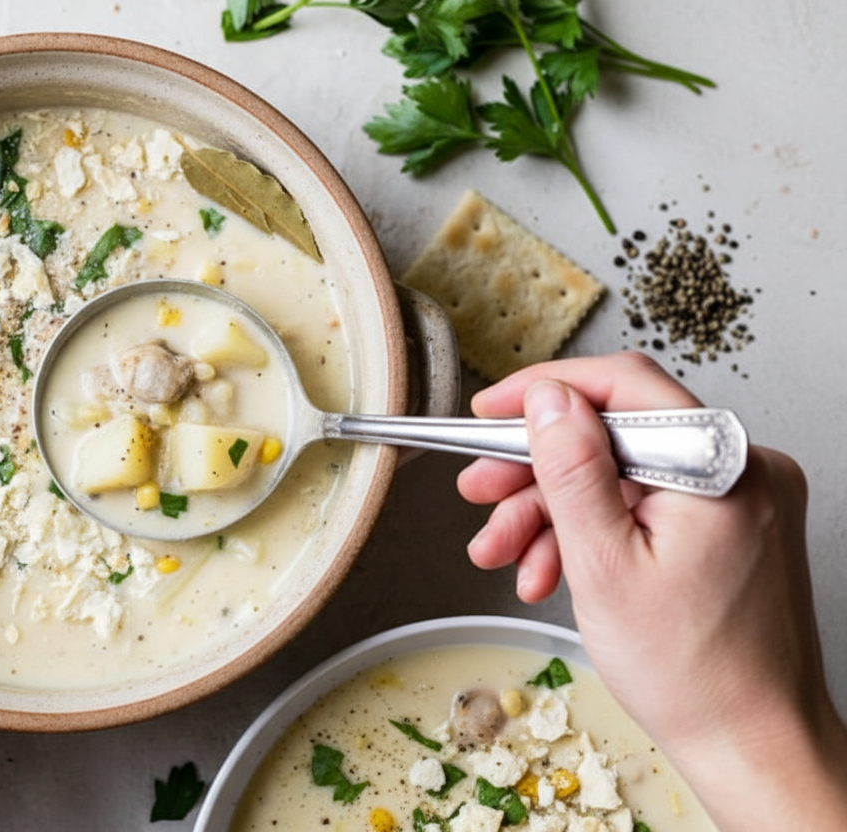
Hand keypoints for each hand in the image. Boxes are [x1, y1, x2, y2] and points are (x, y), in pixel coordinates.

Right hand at [457, 352, 846, 828]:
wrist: (753, 744)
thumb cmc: (695, 674)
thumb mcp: (602, 563)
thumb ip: (571, 469)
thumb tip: (547, 399)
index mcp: (718, 465)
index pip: (621, 384)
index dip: (543, 391)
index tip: (490, 411)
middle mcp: (740, 469)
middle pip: (614, 435)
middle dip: (536, 469)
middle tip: (481, 492)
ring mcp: (738, 499)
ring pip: (621, 476)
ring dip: (554, 512)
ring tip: (508, 555)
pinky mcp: (730, 527)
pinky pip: (645, 507)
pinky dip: (594, 533)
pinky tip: (554, 569)